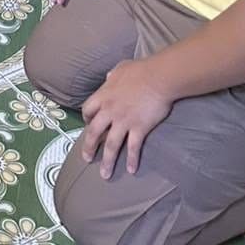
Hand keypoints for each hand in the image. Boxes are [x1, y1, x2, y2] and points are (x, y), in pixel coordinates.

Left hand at [80, 59, 171, 177]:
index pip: (88, 110)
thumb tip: (109, 77)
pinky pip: (133, 147)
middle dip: (89, 147)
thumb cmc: (140, 71)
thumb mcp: (120, 69)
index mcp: (103, 95)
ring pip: (111, 145)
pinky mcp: (138, 128)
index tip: (89, 126)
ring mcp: (123, 121)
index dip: (87, 120)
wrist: (158, 78)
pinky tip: (131, 170)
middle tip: (86, 159)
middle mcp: (110, 110)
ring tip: (104, 175)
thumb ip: (112, 76)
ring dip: (107, 161)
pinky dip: (131, 159)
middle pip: (94, 132)